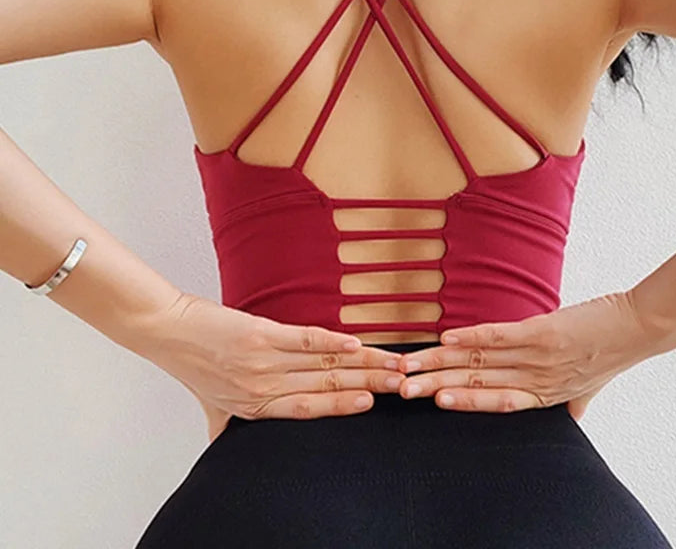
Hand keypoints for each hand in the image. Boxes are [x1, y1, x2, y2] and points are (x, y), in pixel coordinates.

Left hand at [142, 293, 406, 440]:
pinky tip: (356, 344)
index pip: (312, 410)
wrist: (167, 330)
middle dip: (369, 384)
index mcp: (258, 409)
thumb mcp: (212, 408)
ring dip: (362, 363)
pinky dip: (332, 342)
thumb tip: (225, 451)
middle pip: (327, 387)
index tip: (377, 403)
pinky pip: (304, 340)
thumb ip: (228, 430)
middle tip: (403, 382)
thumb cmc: (193, 366)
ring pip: (323, 365)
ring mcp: (263, 362)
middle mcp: (264, 389)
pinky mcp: (260, 334)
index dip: (347, 406)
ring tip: (391, 362)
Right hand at [394, 291, 655, 420]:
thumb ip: (575, 404)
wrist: (640, 328)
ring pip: (481, 363)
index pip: (493, 401)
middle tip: (403, 389)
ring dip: (442, 362)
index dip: (460, 402)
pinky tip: (447, 338)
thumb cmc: (611, 352)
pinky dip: (471, 338)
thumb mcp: (592, 388)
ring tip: (413, 364)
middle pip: (478, 385)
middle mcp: (537, 381)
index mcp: (544, 395)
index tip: (430, 403)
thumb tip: (573, 419)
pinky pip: (500, 338)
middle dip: (437, 386)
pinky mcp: (543, 332)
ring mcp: (539, 358)